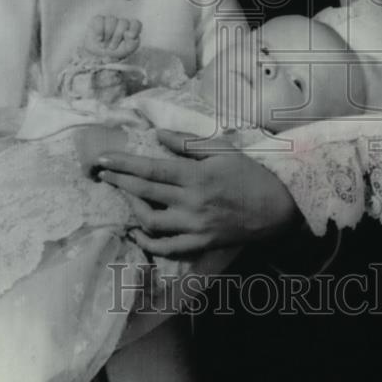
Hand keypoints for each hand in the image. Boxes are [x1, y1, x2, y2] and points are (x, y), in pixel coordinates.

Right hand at [84, 15, 141, 58]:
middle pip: (123, 23)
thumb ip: (132, 43)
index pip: (136, 24)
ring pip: (112, 20)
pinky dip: (99, 31)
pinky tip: (99, 39)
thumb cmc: (116, 51)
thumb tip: (127, 33)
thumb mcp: (126, 51)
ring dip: (108, 35)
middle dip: (117, 37)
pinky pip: (99, 20)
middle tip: (112, 47)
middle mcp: (121, 23)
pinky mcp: (98, 20)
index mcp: (131, 29)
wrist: (99, 55)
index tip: (131, 36)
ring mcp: (110, 20)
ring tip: (104, 45)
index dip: (134, 28)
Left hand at [97, 129, 300, 256]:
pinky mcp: (201, 243)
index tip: (103, 159)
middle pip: (144, 192)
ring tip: (123, 194)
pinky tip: (137, 231)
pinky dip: (148, 242)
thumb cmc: (251, 173)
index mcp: (196, 175)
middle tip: (103, 174)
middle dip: (119, 181)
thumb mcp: (222, 149)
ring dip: (131, 207)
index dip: (123, 164)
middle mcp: (191, 202)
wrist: (278, 206)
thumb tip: (157, 134)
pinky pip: (167, 248)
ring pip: (151, 221)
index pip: (150, 168)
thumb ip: (187, 143)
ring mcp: (195, 225)